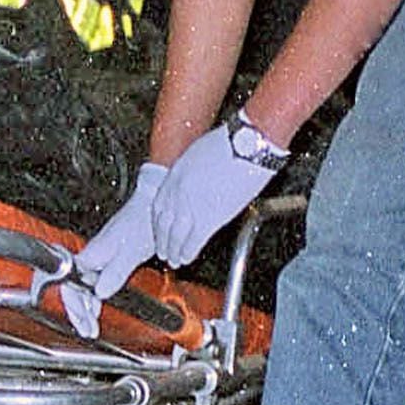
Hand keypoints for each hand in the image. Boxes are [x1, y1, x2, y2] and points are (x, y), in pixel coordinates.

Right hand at [65, 163, 167, 332]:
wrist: (151, 205)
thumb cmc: (142, 222)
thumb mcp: (131, 252)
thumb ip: (114, 273)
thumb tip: (100, 293)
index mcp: (91, 256)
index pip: (68, 286)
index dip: (74, 307)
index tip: (84, 322)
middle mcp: (90, 258)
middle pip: (71, 290)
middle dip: (77, 313)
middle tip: (88, 330)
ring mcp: (97, 259)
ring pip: (80, 288)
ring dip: (84, 308)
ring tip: (91, 325)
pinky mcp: (106, 259)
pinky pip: (91, 283)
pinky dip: (92, 298)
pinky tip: (98, 307)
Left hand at [150, 123, 278, 267]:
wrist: (247, 146)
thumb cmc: (230, 144)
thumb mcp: (198, 154)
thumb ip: (190, 172)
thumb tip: (193, 183)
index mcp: (175, 175)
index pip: (158, 205)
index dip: (157, 222)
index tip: (159, 230)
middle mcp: (177, 192)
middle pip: (163, 223)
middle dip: (162, 240)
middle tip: (162, 250)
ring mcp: (190, 205)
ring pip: (174, 235)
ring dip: (172, 250)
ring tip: (173, 260)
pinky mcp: (208, 217)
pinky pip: (193, 241)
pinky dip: (188, 252)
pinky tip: (187, 258)